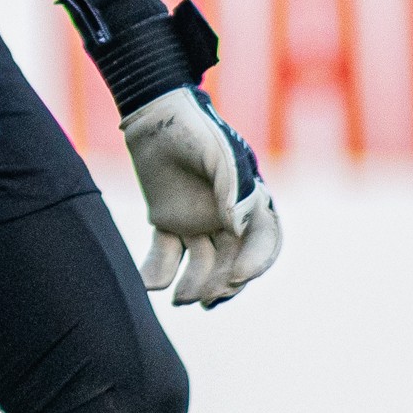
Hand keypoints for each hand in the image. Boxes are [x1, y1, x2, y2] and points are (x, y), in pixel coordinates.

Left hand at [121, 87, 282, 306]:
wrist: (155, 113)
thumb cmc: (194, 128)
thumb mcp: (218, 152)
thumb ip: (233, 187)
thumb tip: (239, 229)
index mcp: (250, 200)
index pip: (264, 241)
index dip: (255, 263)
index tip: (237, 279)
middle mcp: (227, 216)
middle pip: (232, 261)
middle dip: (220, 283)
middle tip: (201, 297)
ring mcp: (197, 221)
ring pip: (201, 264)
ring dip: (192, 285)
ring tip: (177, 298)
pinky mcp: (168, 222)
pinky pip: (165, 254)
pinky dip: (157, 272)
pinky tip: (148, 284)